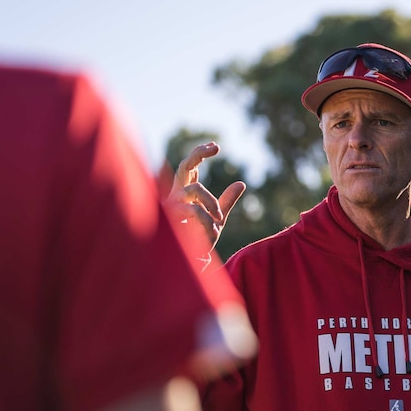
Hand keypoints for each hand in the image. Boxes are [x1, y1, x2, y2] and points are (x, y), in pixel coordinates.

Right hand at [164, 142, 245, 259]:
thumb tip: (241, 183)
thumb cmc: (199, 241)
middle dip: (197, 154)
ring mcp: (171, 206)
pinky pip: (193, 210)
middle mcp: (176, 195)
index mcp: (186, 194)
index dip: (199, 154)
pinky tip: (213, 232)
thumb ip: (227, 201)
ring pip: (194, 189)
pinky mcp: (170, 219)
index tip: (216, 146)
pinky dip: (206, 220)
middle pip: (184, 166)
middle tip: (215, 147)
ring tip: (219, 219)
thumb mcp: (218, 219)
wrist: (190, 263)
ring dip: (211, 202)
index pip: (190, 168)